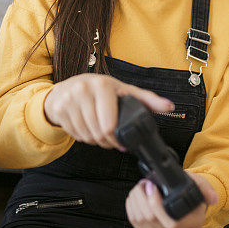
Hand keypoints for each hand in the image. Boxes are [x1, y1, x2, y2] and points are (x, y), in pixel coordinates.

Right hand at [43, 73, 173, 149]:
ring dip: (95, 141)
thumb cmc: (100, 90)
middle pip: (98, 132)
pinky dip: (83, 138)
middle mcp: (83, 90)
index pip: (109, 124)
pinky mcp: (59, 109)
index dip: (116, 138)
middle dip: (107, 142)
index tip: (120, 140)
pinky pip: (74, 134)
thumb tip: (169, 106)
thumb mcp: (123, 91)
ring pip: (86, 135)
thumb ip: (147, 99)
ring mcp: (69, 99)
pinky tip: (87, 130)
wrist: (67, 88)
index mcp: (102, 85)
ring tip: (100, 134)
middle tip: (111, 140)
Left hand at [125, 172, 217, 227]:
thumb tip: (213, 198)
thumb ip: (206, 190)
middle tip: (145, 183)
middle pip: (149, 219)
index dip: (155, 204)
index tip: (152, 186)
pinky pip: (133, 220)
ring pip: (139, 219)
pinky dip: (131, 204)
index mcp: (189, 224)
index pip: (169, 223)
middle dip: (142, 196)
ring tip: (141, 186)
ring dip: (135, 198)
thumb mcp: (201, 188)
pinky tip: (136, 195)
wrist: (185, 205)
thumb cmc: (192, 196)